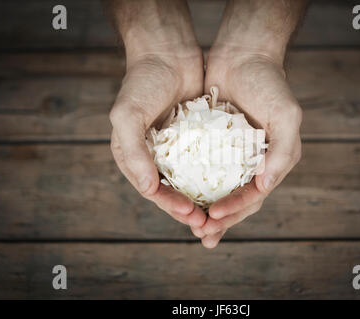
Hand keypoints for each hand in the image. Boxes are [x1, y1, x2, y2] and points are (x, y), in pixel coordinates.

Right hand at [110, 49, 207, 227]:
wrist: (168, 52)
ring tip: (221, 214)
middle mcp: (153, 157)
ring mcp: (175, 149)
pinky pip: (206, 163)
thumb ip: (133, 151)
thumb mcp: (128, 115)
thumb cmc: (142, 82)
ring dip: (204, 200)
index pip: (152, 190)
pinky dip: (215, 177)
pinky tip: (231, 187)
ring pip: (191, 182)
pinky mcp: (195, 139)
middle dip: (190, 210)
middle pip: (172, 192)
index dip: (171, 206)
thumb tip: (148, 188)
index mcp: (133, 156)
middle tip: (209, 225)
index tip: (192, 215)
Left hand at [191, 47, 301, 247]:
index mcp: (272, 161)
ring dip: (206, 209)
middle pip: (236, 199)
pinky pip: (202, 169)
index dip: (234, 210)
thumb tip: (265, 186)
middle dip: (220, 220)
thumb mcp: (286, 115)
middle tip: (202, 235)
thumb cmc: (269, 84)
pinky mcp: (212, 143)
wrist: (243, 55)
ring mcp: (232, 154)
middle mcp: (253, 162)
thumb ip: (283, 152)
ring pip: (218, 189)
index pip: (254, 196)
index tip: (212, 218)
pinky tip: (180, 195)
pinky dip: (194, 185)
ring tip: (190, 225)